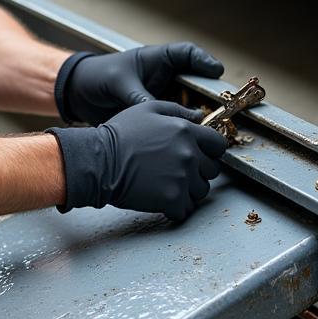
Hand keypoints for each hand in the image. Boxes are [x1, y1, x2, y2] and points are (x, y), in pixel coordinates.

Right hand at [47, 102, 226, 220]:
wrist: (99, 161)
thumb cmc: (120, 134)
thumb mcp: (147, 109)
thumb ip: (177, 110)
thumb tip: (198, 116)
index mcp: (185, 131)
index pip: (218, 144)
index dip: (210, 150)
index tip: (199, 154)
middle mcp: (189, 154)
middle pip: (212, 170)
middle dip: (198, 170)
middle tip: (175, 169)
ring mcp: (182, 178)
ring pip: (201, 191)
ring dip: (188, 190)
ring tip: (165, 183)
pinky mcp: (172, 199)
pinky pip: (186, 209)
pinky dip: (175, 207)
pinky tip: (160, 197)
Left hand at [58, 44, 223, 124]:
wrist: (80, 95)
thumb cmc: (98, 76)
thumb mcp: (119, 83)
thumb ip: (140, 97)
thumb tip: (161, 115)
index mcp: (158, 60)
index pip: (188, 54)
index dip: (204, 61)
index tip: (216, 70)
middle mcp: (166, 78)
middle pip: (196, 83)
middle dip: (209, 94)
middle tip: (220, 106)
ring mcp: (164, 97)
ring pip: (191, 105)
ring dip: (199, 115)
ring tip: (209, 126)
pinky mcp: (158, 116)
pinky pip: (176, 121)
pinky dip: (183, 129)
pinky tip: (189, 139)